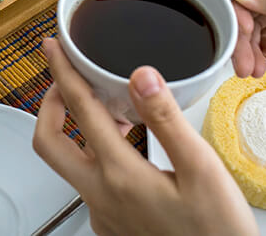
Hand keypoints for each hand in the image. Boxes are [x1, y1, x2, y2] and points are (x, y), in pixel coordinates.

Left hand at [33, 38, 256, 235]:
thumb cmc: (217, 232)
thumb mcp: (202, 170)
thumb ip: (167, 120)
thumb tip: (141, 76)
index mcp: (120, 175)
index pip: (79, 110)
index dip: (62, 72)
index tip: (54, 48)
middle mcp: (101, 196)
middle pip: (48, 142)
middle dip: (50, 104)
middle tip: (64, 79)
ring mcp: (103, 213)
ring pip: (70, 162)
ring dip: (76, 129)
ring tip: (104, 105)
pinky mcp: (112, 225)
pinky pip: (90, 181)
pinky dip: (97, 153)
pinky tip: (126, 145)